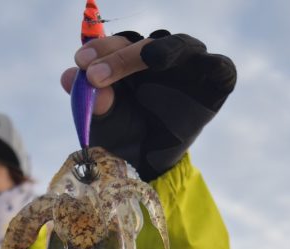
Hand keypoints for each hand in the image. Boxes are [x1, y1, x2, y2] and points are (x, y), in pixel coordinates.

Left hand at [61, 31, 236, 180]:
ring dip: (163, 51)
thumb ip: (91, 101)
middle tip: (96, 74)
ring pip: (180, 46)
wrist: (150, 165)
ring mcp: (190, 66)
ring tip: (149, 58)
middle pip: (143, 43)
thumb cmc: (126, 136)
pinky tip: (203, 68)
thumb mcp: (104, 122)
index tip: (81, 63)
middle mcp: (160, 56)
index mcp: (131, 58)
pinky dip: (214, 65)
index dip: (100, 49)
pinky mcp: (216, 81)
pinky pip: (221, 67)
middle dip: (120, 56)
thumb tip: (68, 78)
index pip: (117, 44)